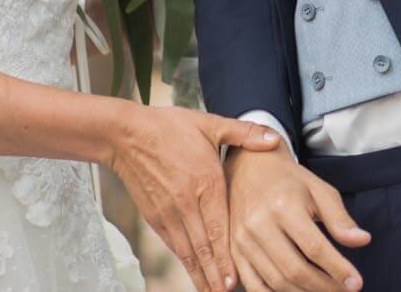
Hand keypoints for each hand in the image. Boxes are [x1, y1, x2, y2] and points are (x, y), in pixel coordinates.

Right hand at [108, 102, 283, 291]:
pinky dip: (185, 262)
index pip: (218, 228)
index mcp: (205, 182)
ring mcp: (169, 212)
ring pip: (187, 251)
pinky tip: (194, 273)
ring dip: (200, 274)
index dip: (227, 256)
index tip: (235, 280)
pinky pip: (173, 245)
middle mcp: (186, 203)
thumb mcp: (210, 124)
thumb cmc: (169, 127)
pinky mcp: (154, 216)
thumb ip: (244, 133)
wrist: (126, 134)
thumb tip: (275, 138)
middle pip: (204, 247)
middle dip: (216, 275)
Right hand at [223, 145, 371, 291]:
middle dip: (324, 286)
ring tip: (325, 291)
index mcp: (284, 206)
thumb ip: (340, 218)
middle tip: (344, 291)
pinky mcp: (233, 251)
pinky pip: (253, 286)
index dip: (338, 269)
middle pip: (295, 270)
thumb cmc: (289, 180)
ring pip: (275, 282)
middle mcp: (259, 225)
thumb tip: (362, 241)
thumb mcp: (319, 190)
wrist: (249, 167)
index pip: (314, 248)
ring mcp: (242, 241)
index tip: (356, 283)